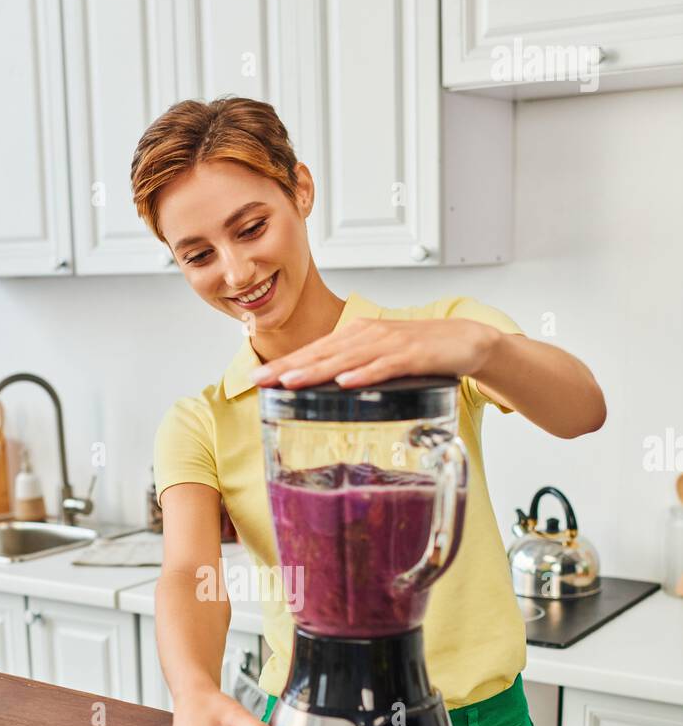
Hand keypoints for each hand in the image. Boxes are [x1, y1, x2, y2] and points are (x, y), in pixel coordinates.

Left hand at [250, 316, 499, 388]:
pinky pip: (384, 366)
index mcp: (357, 336)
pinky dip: (365, 374)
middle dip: (287, 367)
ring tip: (289, 381)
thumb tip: (326, 390)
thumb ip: (356, 369)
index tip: (256, 377)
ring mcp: (390, 344)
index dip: (283, 364)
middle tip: (258, 379)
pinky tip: (346, 382)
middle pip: (321, 353)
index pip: (313, 352)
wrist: (468, 340)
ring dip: (316, 370)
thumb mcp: (382, 359)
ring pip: (346, 359)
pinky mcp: (413, 355)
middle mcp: (368, 335)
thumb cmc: (423, 352)